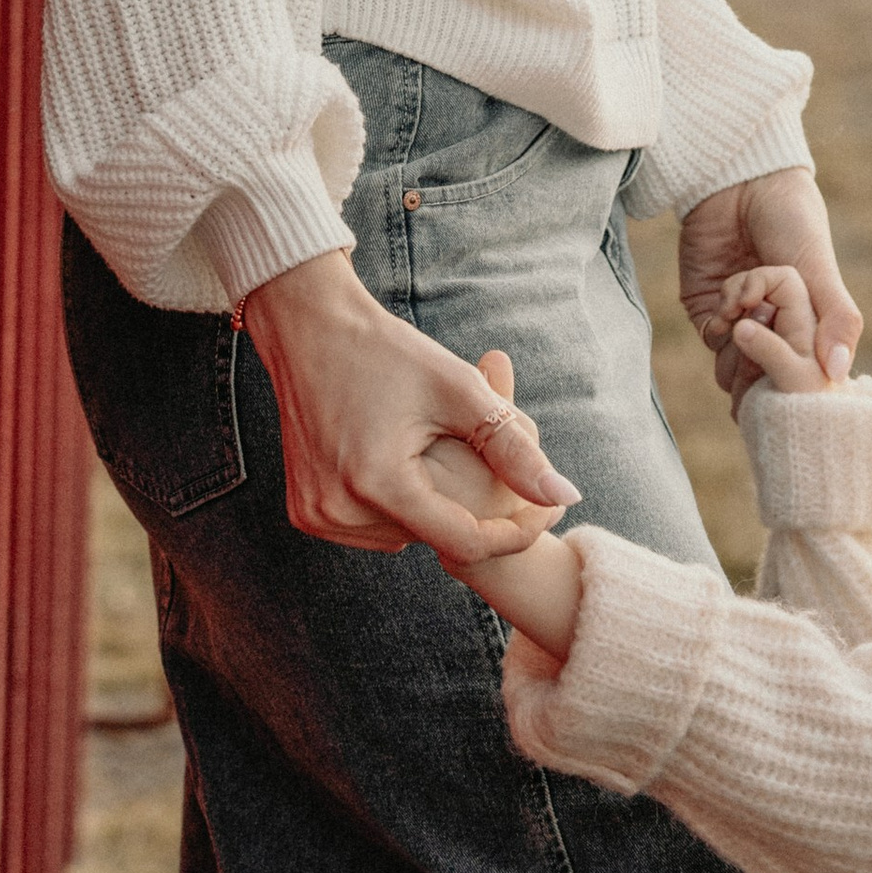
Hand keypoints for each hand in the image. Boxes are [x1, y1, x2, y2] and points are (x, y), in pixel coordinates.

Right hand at [240, 255, 579, 558]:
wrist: (310, 329)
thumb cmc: (389, 352)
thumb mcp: (461, 392)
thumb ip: (514, 449)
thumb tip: (567, 498)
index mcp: (376, 484)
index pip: (466, 543)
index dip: (515, 532)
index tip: (548, 509)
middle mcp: (337, 510)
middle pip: (436, 536)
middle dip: (474, 507)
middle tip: (497, 459)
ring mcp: (315, 514)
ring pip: (406, 535)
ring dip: (435, 507)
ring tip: (444, 453)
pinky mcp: (304, 511)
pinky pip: (373, 527)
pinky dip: (400, 506)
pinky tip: (408, 465)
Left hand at [678, 171, 861, 399]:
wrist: (741, 182)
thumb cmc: (791, 219)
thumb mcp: (819, 269)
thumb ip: (836, 318)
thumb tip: (838, 372)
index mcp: (811, 322)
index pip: (806, 370)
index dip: (800, 373)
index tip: (801, 361)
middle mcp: (775, 328)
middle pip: (768, 375)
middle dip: (767, 358)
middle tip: (769, 320)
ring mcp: (740, 322)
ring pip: (737, 365)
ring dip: (742, 341)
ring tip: (751, 303)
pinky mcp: (708, 311)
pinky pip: (713, 341)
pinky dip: (721, 328)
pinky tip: (730, 300)